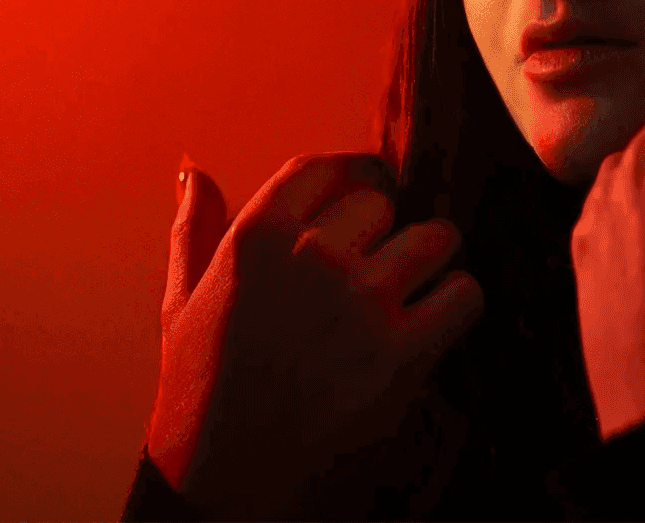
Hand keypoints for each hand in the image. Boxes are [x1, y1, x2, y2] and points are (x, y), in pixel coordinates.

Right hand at [146, 152, 483, 519]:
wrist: (223, 477)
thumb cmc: (201, 388)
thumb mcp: (181, 302)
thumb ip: (194, 229)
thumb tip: (193, 169)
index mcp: (256, 238)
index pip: (326, 168)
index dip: (353, 179)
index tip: (365, 199)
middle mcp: (311, 258)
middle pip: (384, 201)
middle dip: (386, 232)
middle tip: (377, 270)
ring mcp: (360, 303)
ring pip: (436, 238)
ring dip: (432, 261)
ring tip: (413, 291)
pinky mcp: (401, 352)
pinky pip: (464, 295)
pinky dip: (458, 305)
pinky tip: (433, 323)